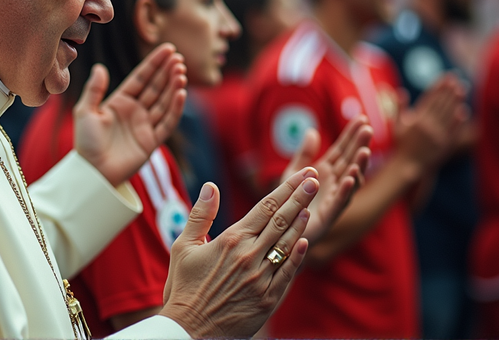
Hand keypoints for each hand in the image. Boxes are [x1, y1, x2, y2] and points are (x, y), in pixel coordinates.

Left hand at [74, 43, 187, 185]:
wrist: (92, 173)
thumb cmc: (85, 143)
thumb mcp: (84, 112)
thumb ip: (94, 90)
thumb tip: (101, 67)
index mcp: (120, 101)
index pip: (141, 78)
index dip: (154, 63)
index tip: (168, 49)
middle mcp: (135, 111)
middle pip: (156, 87)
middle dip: (167, 73)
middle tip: (178, 59)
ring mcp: (145, 125)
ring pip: (164, 102)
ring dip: (173, 87)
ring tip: (181, 73)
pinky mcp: (152, 141)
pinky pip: (167, 122)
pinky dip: (175, 108)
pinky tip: (181, 93)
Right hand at [159, 168, 319, 337]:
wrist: (189, 331)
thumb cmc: (184, 288)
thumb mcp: (183, 247)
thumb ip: (200, 215)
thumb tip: (211, 186)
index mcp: (231, 240)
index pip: (266, 207)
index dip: (287, 188)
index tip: (303, 174)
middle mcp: (249, 256)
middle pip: (282, 220)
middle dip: (301, 197)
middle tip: (316, 179)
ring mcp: (261, 278)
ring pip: (288, 244)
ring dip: (301, 223)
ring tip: (311, 205)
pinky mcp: (268, 299)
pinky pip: (288, 272)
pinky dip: (298, 255)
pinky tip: (304, 241)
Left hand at [281, 117, 371, 243]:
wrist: (280, 232)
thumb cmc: (288, 203)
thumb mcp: (293, 174)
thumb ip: (303, 154)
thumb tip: (312, 131)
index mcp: (325, 172)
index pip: (341, 149)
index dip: (351, 135)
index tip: (362, 118)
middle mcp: (333, 184)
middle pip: (349, 161)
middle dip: (359, 145)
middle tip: (368, 129)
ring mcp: (333, 199)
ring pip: (350, 181)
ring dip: (359, 167)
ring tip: (365, 151)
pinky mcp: (329, 216)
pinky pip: (340, 202)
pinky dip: (346, 190)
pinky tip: (352, 177)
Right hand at [396, 74, 466, 168]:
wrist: (408, 166)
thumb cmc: (401, 146)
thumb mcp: (397, 126)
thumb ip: (399, 108)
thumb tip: (402, 92)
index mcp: (417, 119)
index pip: (430, 98)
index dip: (438, 87)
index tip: (445, 77)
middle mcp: (428, 126)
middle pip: (441, 103)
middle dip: (448, 90)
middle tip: (456, 78)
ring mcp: (438, 135)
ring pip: (448, 113)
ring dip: (455, 100)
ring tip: (461, 89)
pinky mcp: (445, 144)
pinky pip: (453, 129)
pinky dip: (458, 119)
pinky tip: (463, 110)